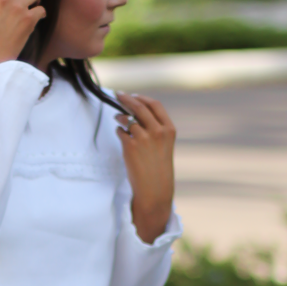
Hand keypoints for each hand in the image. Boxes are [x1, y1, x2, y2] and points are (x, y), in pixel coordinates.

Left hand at [115, 92, 175, 243]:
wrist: (154, 190)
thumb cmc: (158, 170)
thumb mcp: (164, 146)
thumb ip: (155, 130)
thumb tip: (135, 114)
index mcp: (169, 130)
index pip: (155, 105)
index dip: (142, 98)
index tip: (133, 96)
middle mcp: (158, 131)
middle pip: (139, 107)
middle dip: (126, 99)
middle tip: (118, 95)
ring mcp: (143, 138)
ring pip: (127, 118)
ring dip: (120, 117)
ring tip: (117, 118)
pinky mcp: (130, 146)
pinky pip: (120, 131)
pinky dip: (119, 131)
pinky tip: (120, 134)